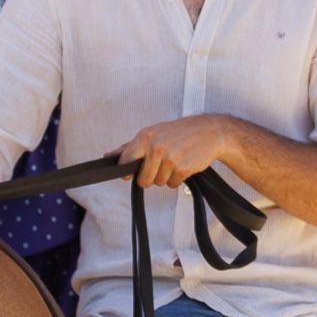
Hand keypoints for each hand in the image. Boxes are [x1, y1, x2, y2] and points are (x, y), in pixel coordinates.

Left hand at [123, 115, 237, 191]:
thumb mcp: (152, 134)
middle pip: (143, 180)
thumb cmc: (178, 132)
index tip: (133, 170)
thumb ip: (128, 147)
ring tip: (174, 160)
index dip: (129, 171)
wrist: (208, 131)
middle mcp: (156, 147)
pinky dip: (177, 178)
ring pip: (158, 183)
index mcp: (145, 138)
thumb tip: (108, 156)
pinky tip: (183, 164)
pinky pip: (172, 184)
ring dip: (166, 176)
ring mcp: (170, 158)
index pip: (125, 163)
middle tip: (161, 164)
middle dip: (151, 176)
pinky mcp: (183, 168)